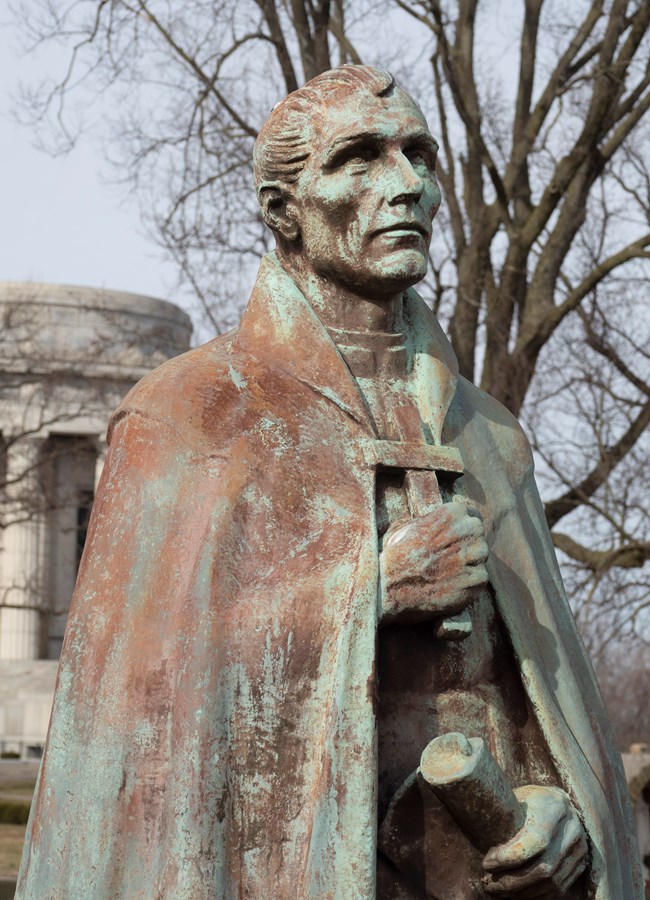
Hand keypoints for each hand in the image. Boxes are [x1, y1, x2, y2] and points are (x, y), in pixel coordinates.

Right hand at [379, 500, 487, 623]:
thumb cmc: (398, 555)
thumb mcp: (413, 525)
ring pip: (481, 555)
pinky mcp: (477, 579)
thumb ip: (437, 520)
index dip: (461, 528)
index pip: (470, 514)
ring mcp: (474, 555)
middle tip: (448, 557)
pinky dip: (469, 582)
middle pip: (477, 535)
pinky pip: (481, 576)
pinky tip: (450, 584)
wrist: (390, 586)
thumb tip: (453, 519)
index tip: (453, 539)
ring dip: (470, 563)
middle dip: (466, 544)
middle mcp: (467, 530)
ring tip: (448, 572)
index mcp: (452, 512)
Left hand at [482, 786, 587, 896]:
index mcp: (554, 804)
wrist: (554, 801)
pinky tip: (513, 893)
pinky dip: (533, 895)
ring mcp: (580, 847)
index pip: (535, 840)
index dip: (509, 858)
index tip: (486, 863)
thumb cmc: (524, 800)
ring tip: (496, 889)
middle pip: (543, 867)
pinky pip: (558, 889)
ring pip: (551, 883)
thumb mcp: (514, 798)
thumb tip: (476, 832)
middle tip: (488, 882)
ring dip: (520, 892)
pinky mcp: (580, 864)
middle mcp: (572, 826)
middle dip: (511, 881)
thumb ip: (505, 818)